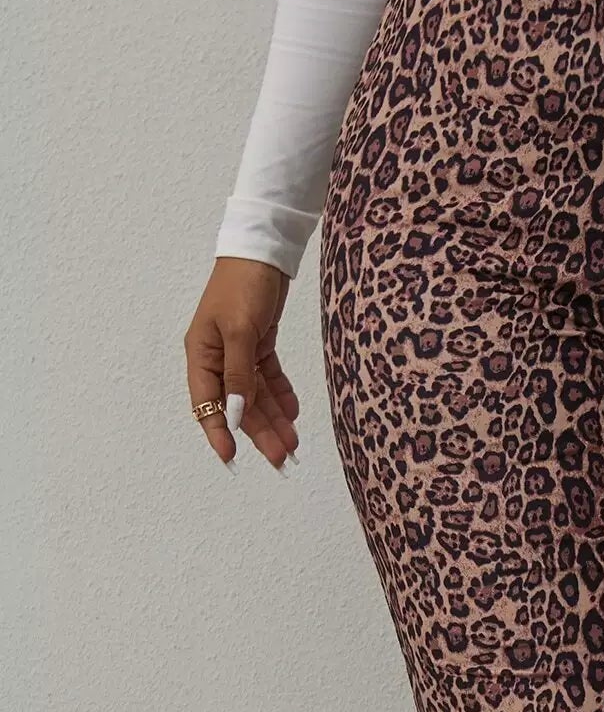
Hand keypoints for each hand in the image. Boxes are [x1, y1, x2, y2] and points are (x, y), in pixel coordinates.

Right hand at [184, 258, 300, 469]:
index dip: (219, 432)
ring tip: (294, 444)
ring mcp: (237, 352)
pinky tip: (293, 414)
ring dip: (274, 419)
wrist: (264, 251)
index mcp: (201, 354)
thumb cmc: (244, 286)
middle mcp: (216, 358)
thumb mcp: (240, 331)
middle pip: (238, 405)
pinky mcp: (258, 344)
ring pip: (256, 395)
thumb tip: (235, 413)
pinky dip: (281, 395)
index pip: (206, 403)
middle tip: (282, 459)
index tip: (233, 458)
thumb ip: (239, 374)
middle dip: (259, 432)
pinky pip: (268, 379)